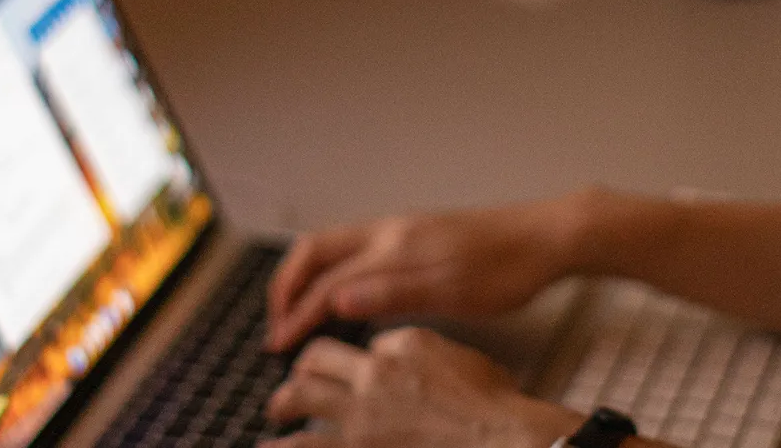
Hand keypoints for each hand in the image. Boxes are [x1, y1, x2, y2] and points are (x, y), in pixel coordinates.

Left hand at [262, 327, 582, 447]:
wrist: (503, 438)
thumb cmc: (494, 407)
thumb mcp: (460, 358)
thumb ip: (423, 352)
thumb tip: (404, 357)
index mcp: (401, 346)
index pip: (362, 344)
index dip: (356, 359)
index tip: (352, 370)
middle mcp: (374, 374)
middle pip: (316, 360)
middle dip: (303, 370)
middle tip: (297, 383)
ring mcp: (361, 416)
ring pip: (298, 398)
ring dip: (282, 404)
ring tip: (277, 412)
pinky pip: (304, 447)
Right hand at [267, 194, 594, 350]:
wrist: (545, 237)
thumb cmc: (506, 266)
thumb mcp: (450, 291)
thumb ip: (390, 295)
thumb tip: (336, 301)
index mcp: (393, 248)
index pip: (327, 283)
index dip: (297, 315)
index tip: (280, 343)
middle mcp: (389, 232)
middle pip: (315, 251)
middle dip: (286, 286)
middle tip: (276, 322)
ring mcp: (401, 229)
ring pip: (333, 246)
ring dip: (307, 276)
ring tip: (298, 308)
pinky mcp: (414, 234)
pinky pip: (356, 248)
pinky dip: (333, 270)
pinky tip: (344, 292)